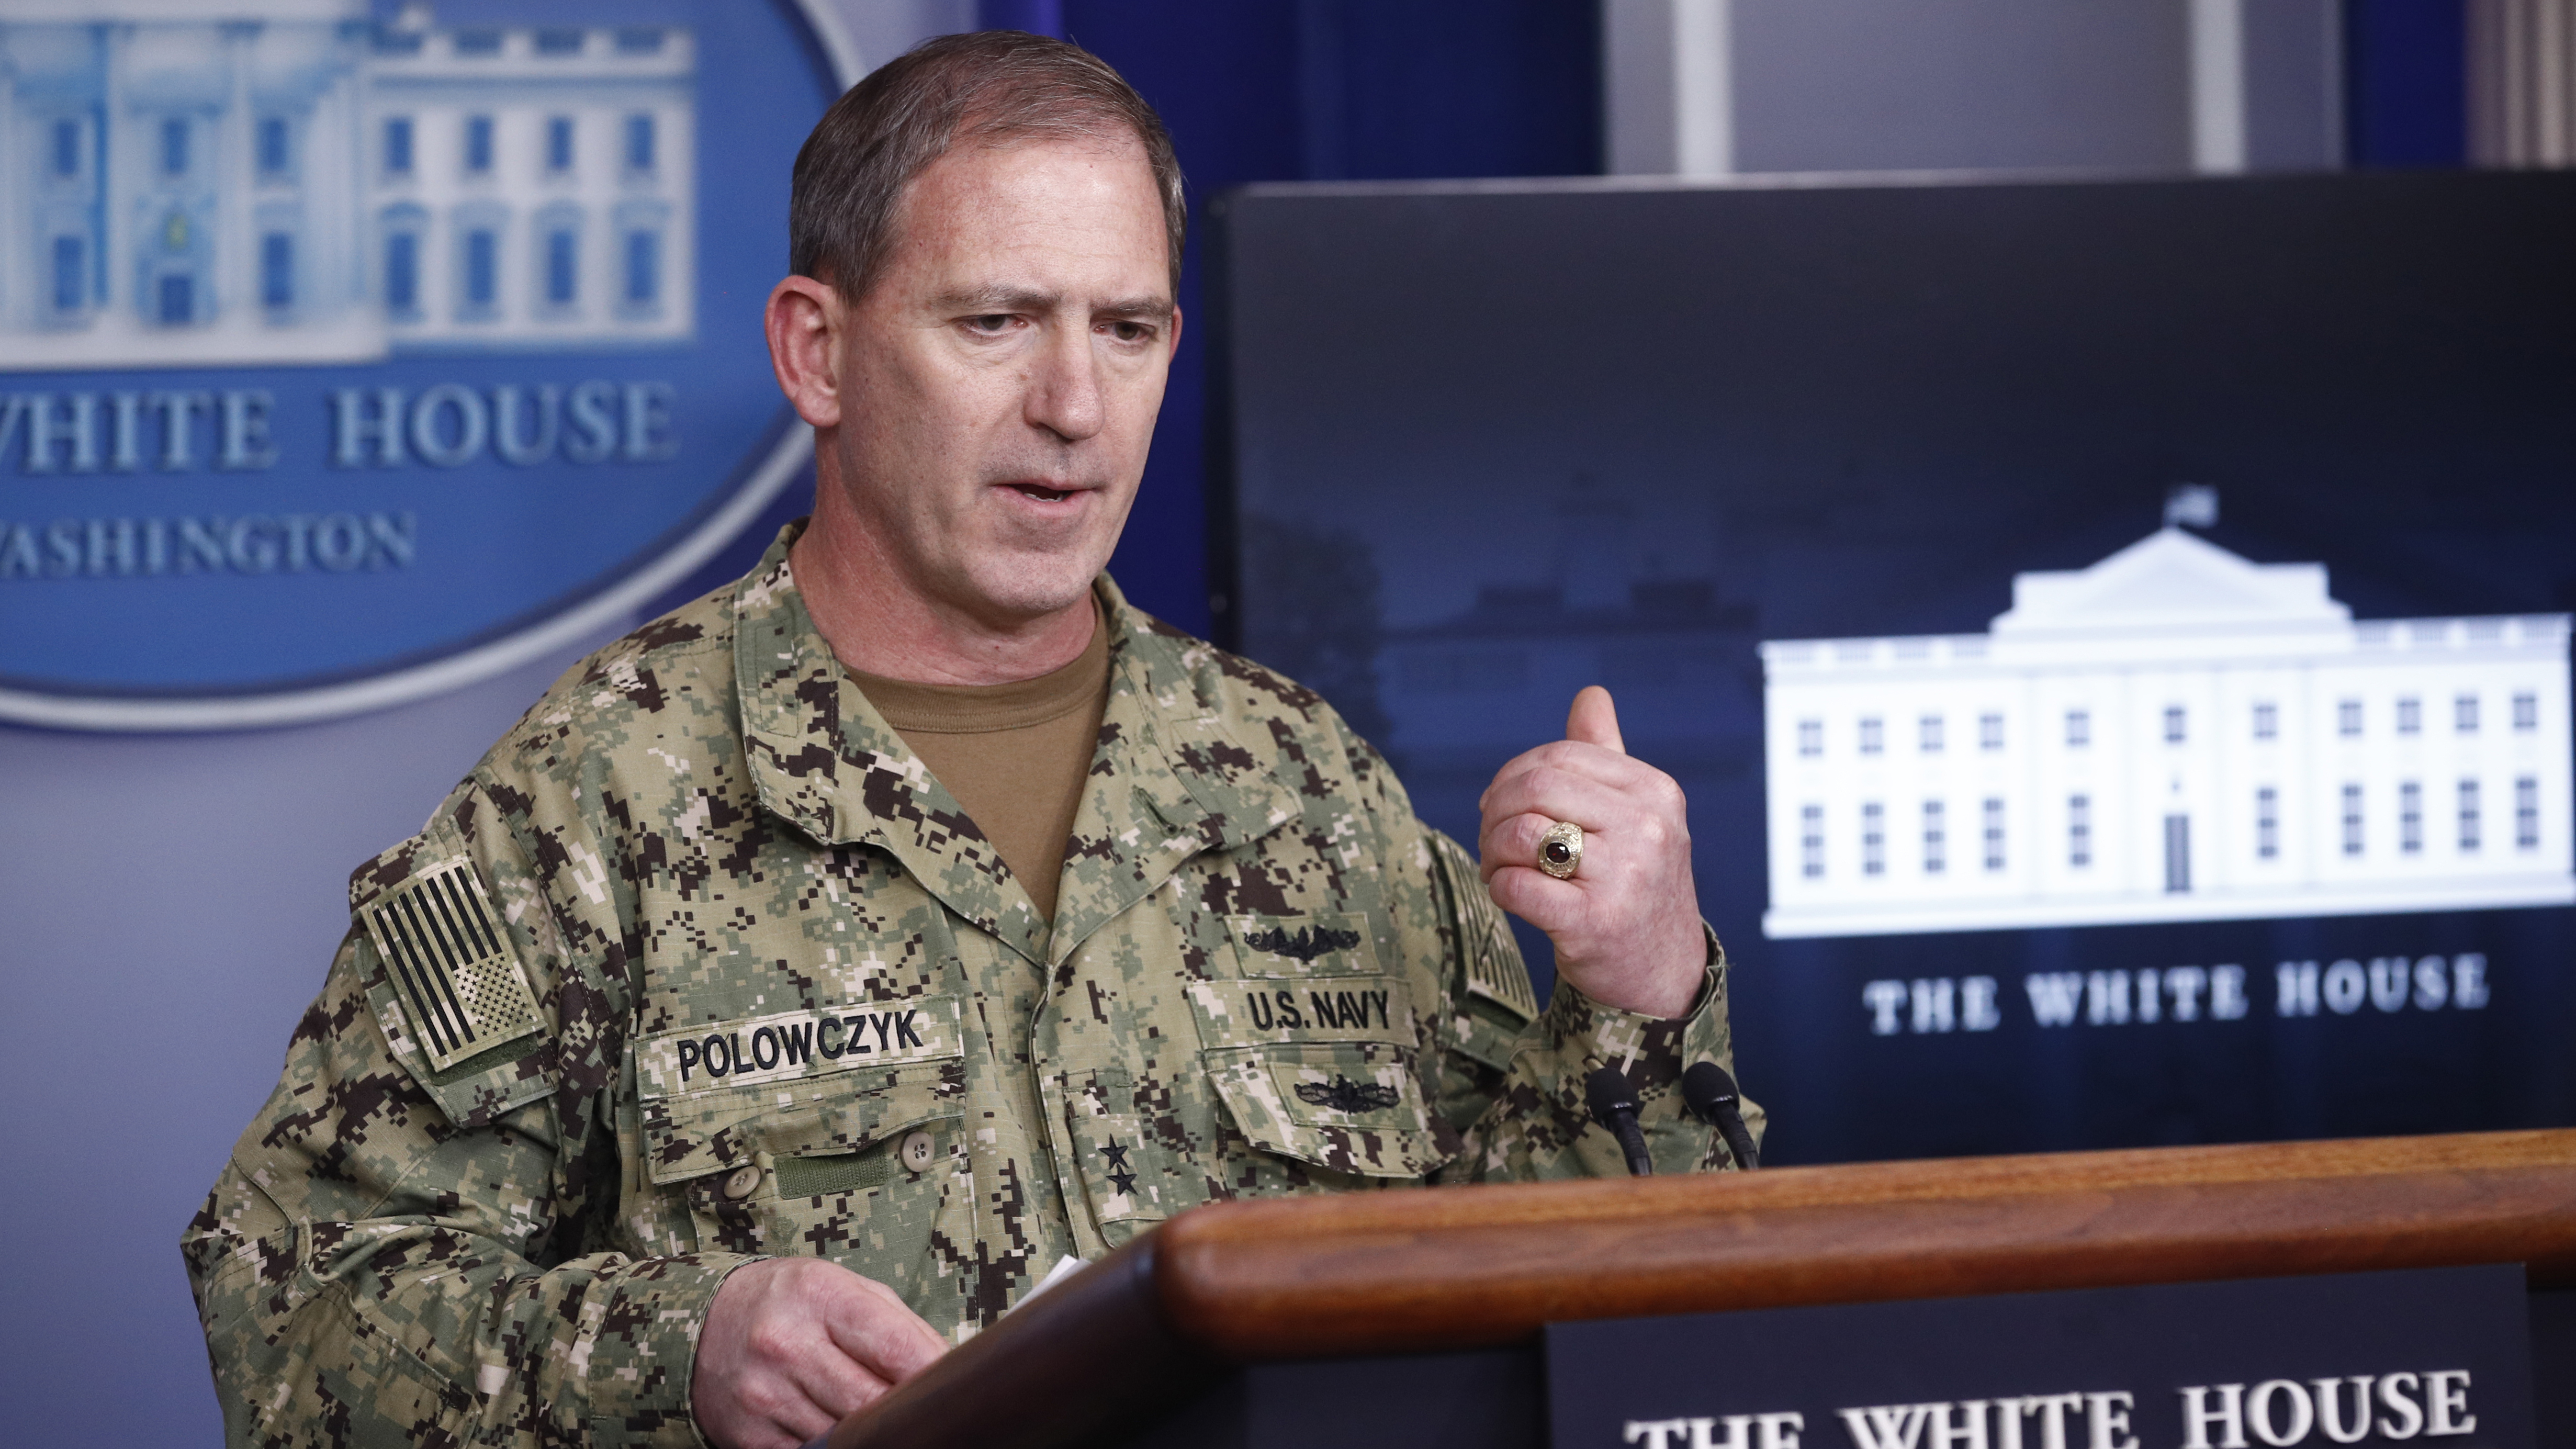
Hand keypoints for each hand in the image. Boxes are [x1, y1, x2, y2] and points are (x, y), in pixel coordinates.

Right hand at [693, 1257, 949, 1448]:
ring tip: (882, 1420)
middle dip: (903, 1409)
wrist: (703, 1324)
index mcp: (819, 1297)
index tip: (952, 1387)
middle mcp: (786, 1345)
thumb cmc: (792, 1302)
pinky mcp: (750, 1437)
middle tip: (920, 1411)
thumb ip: (899, 1325)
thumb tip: (949, 1369)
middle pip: (872, 1400)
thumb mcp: (843, 1288)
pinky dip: (834, 1448)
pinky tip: (845, 1434)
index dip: (933, 1375)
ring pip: (845, 1436)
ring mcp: (764, 1395)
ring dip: (871, 1433)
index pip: (896, 1347)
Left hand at [1477, 686, 1704, 1018]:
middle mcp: (1648, 828)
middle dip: (1496, 810)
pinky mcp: (1595, 924)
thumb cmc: (1637, 885)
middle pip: (1535, 787)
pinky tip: (1509, 895)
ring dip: (1492, 851)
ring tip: (1499, 869)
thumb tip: (1591, 694)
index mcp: (1654, 792)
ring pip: (1522, 833)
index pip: (1560, 755)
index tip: (1502, 805)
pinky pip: (1518, 886)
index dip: (1514, 776)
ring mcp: (1626, 876)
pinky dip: (1500, 887)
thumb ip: (1607, 755)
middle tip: (1493, 840)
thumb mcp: (1637, 815)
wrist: (1664, 974)